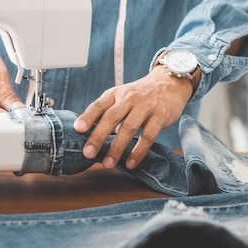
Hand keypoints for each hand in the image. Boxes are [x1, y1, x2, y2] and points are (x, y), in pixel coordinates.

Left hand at [74, 66, 191, 169]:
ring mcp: (145, 106)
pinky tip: (131, 163)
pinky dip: (138, 151)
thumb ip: (106, 111)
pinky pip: (148, 136)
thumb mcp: (121, 96)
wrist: (169, 83)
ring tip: (108, 164)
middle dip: (98, 136)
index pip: (99, 105)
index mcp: (115, 93)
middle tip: (88, 153)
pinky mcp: (160, 116)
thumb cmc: (139, 95)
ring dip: (117, 148)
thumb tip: (86, 133)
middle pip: (111, 117)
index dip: (88, 116)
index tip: (78, 129)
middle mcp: (129, 98)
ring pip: (129, 128)